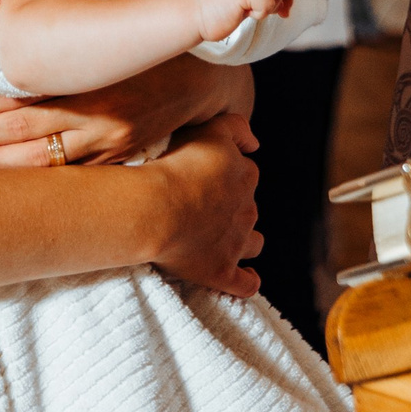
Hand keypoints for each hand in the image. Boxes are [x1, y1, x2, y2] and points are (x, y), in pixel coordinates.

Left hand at [0, 55, 249, 169]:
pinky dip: (35, 178)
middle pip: (24, 136)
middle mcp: (98, 118)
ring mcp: (109, 144)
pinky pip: (71, 175)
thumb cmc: (149, 48)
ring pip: (42, 161)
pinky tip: (5, 181)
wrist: (207, 76)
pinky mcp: (119, 158)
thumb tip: (9, 47)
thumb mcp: (111, 39)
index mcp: (91, 82)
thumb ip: (67, 49)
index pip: (24, 100)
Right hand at [147, 114, 261, 296]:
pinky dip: (247, 281)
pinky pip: (245, 283)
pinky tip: (244, 278)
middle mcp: (246, 210)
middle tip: (202, 209)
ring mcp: (236, 243)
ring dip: (244, 242)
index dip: (228, 176)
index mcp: (244, 176)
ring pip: (252, 243)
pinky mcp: (222, 271)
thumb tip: (256, 144)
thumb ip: (237, 127)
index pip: (247, 173)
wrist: (155, 208)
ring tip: (223, 242)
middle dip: (233, 209)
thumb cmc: (175, 165)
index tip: (207, 179)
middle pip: (248, 208)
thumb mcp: (209, 130)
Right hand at [194, 0, 291, 40]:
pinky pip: (269, 3)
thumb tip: (286, 1)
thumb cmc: (212, 8)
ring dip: (268, 7)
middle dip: (276, 1)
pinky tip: (242, 13)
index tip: (282, 10)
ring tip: (247, 11)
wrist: (190, 13)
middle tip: (259, 13)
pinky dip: (260, 13)